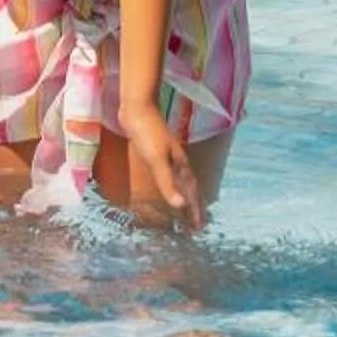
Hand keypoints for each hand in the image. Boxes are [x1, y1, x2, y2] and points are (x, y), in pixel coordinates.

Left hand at [119, 105, 201, 228]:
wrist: (137, 108)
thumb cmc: (146, 133)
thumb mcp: (156, 160)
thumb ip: (167, 182)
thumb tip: (180, 206)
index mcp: (181, 166)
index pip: (192, 194)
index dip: (196, 211)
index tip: (199, 228)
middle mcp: (178, 162)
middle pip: (190, 189)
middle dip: (194, 207)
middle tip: (195, 225)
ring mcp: (168, 156)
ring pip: (181, 181)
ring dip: (184, 196)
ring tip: (184, 209)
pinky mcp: (157, 151)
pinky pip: (169, 173)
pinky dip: (172, 183)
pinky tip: (166, 183)